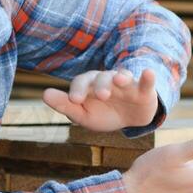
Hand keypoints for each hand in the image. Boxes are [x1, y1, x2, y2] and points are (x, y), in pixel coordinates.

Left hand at [43, 69, 158, 132]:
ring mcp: (126, 83)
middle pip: (102, 77)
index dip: (77, 89)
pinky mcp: (144, 90)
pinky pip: (146, 81)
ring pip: (123, 76)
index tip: (74, 100)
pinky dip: (148, 77)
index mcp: (90, 85)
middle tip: (101, 95)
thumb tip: (44, 94)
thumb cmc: (103, 114)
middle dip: (101, 85)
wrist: (130, 120)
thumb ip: (65, 105)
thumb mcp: (83, 114)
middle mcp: (108, 80)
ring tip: (120, 80)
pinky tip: (148, 72)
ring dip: (121, 77)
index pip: (82, 82)